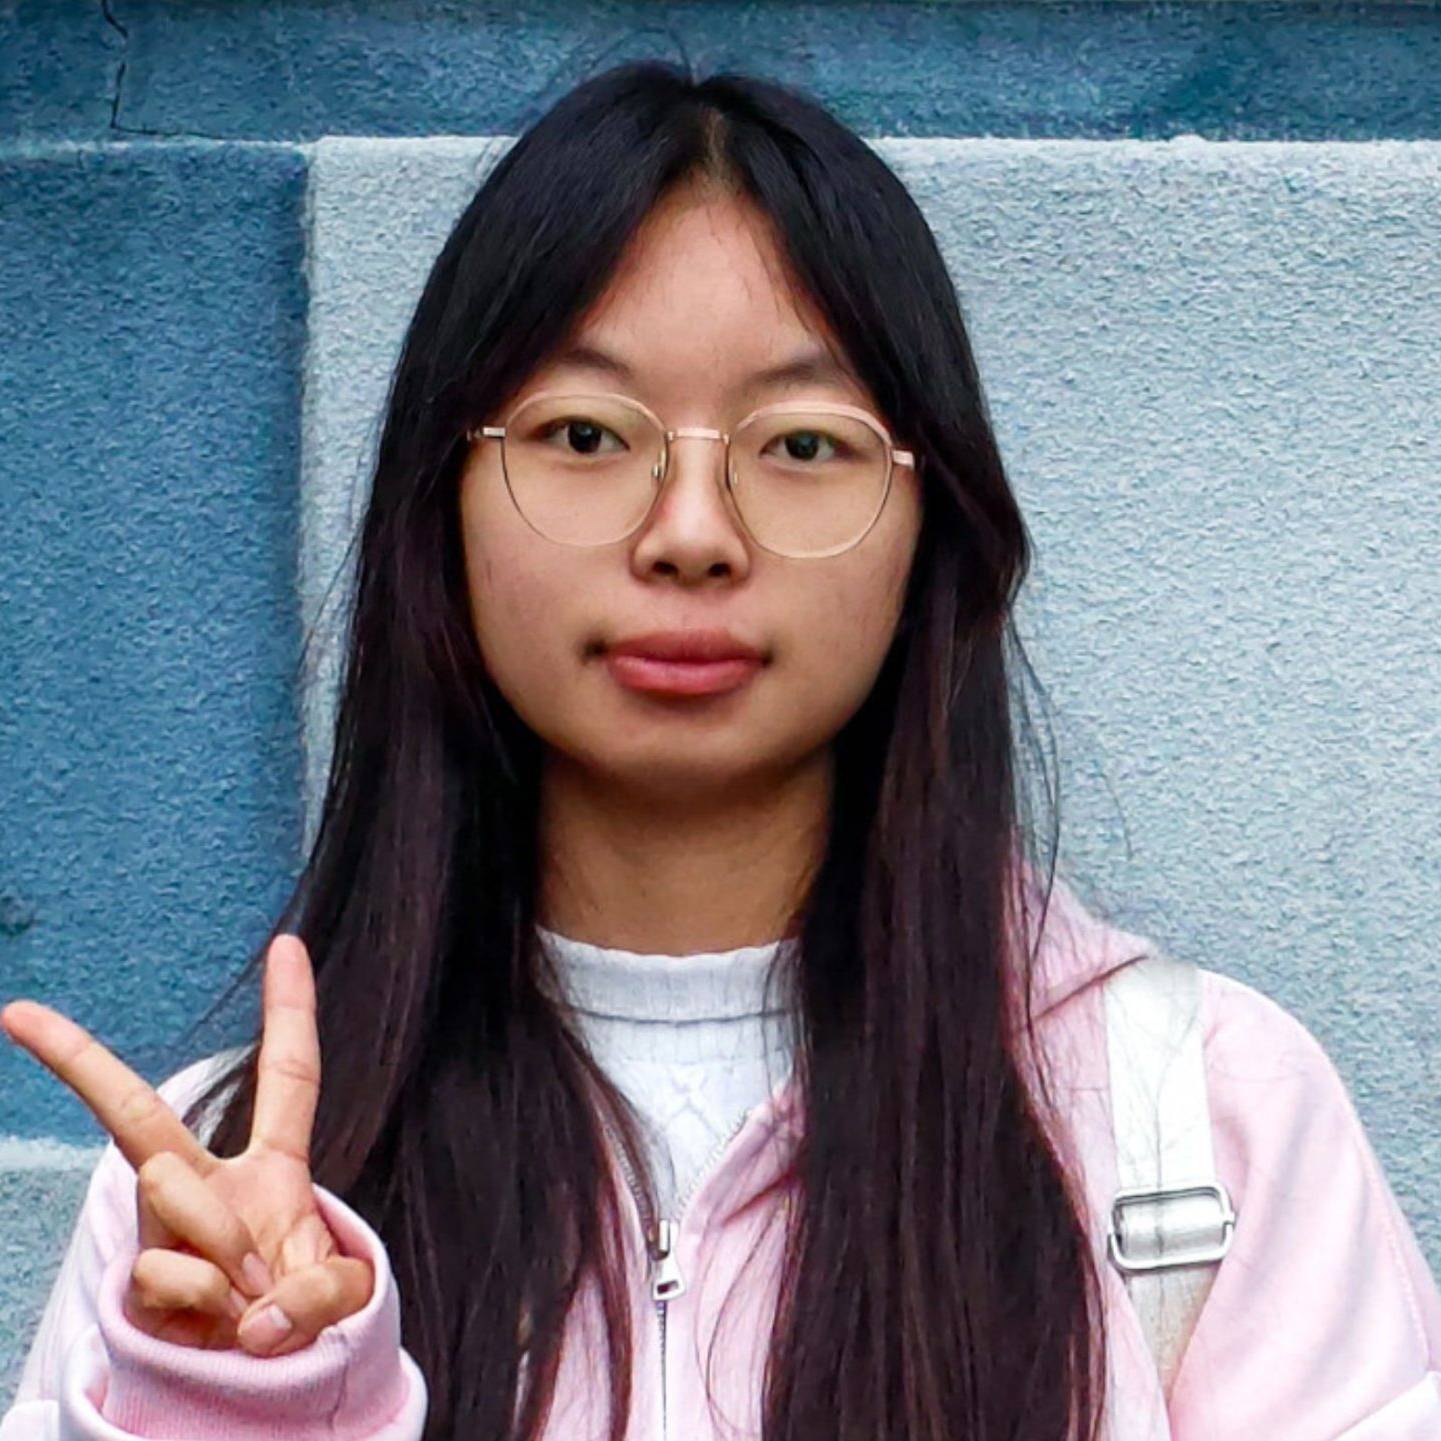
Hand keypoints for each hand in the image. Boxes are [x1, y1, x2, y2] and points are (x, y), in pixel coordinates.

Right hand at [1, 934, 372, 1355]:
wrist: (264, 1388)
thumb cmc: (304, 1318)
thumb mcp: (342, 1296)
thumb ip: (324, 1289)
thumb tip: (259, 1313)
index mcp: (274, 1168)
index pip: (289, 1075)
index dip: (290, 1009)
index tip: (287, 943)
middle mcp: (208, 1185)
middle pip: (139, 1112)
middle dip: (79, 1060)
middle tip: (18, 1014)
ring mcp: (167, 1231)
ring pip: (169, 1183)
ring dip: (219, 1238)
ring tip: (250, 1295)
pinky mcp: (141, 1282)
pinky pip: (167, 1269)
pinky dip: (206, 1301)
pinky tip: (223, 1330)